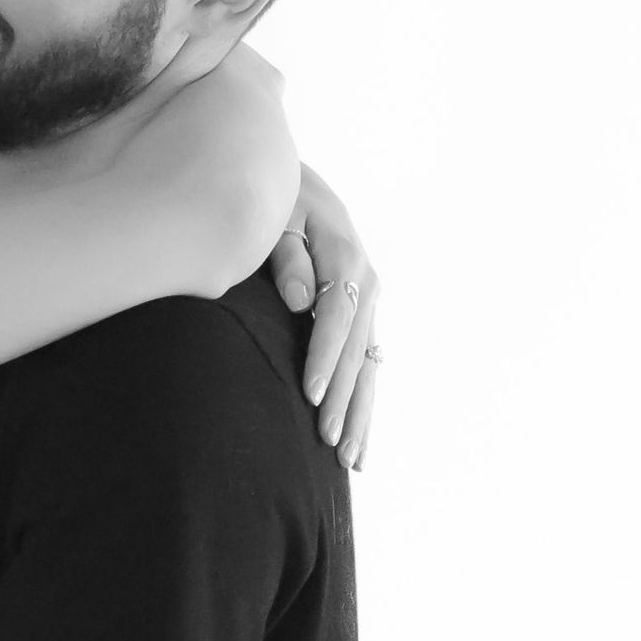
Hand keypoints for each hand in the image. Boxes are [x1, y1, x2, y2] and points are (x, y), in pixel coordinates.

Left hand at [266, 164, 380, 467]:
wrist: (287, 181)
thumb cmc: (272, 197)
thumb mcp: (273, 214)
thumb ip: (287, 257)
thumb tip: (302, 302)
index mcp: (345, 253)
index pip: (337, 315)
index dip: (324, 357)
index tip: (308, 395)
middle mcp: (366, 279)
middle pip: (357, 349)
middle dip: (343, 398)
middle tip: (329, 442)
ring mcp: (368, 299)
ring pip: (368, 364)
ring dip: (359, 411)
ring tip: (351, 459)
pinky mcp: (362, 313)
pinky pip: (365, 363)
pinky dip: (361, 402)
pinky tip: (358, 441)